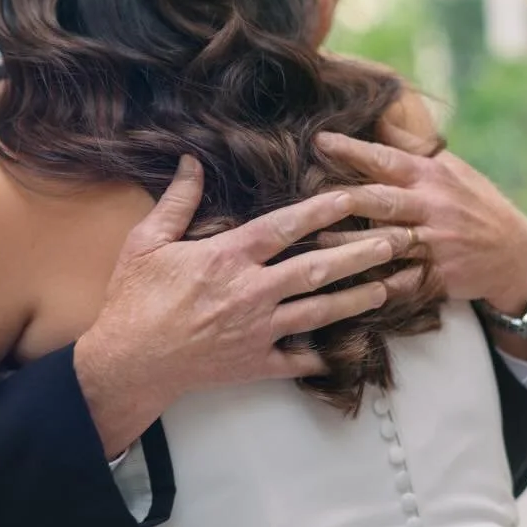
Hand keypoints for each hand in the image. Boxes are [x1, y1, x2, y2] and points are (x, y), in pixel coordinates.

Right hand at [73, 158, 424, 454]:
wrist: (128, 363)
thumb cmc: (134, 300)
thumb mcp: (146, 242)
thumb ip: (177, 201)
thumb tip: (192, 161)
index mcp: (228, 258)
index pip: (286, 227)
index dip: (323, 209)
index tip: (354, 196)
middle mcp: (252, 292)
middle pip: (318, 269)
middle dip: (361, 254)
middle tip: (398, 241)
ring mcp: (258, 331)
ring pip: (320, 312)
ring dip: (358, 299)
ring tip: (388, 287)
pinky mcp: (255, 364)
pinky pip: (300, 360)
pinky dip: (326, 355)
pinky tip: (353, 349)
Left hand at [317, 118, 526, 317]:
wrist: (514, 253)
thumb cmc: (473, 203)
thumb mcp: (450, 170)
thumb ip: (412, 148)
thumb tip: (378, 116)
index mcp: (431, 177)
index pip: (386, 159)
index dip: (352, 150)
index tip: (319, 140)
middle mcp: (432, 207)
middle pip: (381, 200)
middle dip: (343, 197)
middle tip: (305, 194)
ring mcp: (436, 243)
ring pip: (386, 241)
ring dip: (350, 242)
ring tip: (315, 239)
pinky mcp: (437, 275)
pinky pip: (401, 281)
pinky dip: (374, 284)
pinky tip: (347, 285)